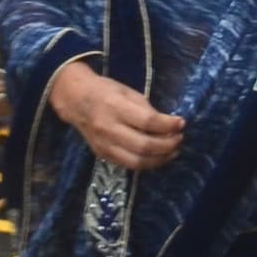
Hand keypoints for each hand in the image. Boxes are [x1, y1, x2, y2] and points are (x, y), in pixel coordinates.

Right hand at [48, 60, 183, 172]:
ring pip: (136, 162)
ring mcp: (104, 145)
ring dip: (159, 159)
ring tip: (172, 152)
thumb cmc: (105, 91)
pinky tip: (157, 157)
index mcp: (115, 107)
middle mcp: (108, 128)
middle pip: (143, 145)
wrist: (75, 100)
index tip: (181, 123)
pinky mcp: (102, 154)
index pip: (147, 121)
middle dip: (167, 145)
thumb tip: (168, 126)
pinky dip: (146, 163)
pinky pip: (127, 165)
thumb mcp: (127, 92)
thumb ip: (146, 109)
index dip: (168, 125)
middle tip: (179, 139)